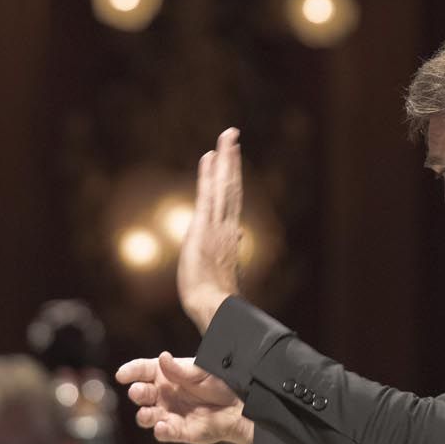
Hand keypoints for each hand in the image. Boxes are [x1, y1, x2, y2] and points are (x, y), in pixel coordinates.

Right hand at [116, 352, 253, 443]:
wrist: (238, 405)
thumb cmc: (218, 383)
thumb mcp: (202, 372)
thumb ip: (181, 369)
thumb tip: (163, 358)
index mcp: (165, 375)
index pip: (143, 370)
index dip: (131, 371)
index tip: (122, 375)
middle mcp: (163, 395)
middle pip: (141, 394)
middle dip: (137, 393)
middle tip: (137, 392)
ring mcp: (168, 414)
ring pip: (147, 416)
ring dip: (144, 415)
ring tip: (146, 414)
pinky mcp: (179, 431)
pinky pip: (165, 433)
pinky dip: (161, 431)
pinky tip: (161, 426)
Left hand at [178, 128, 243, 332]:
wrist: (215, 309)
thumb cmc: (216, 296)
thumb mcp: (224, 267)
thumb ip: (231, 247)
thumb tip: (240, 234)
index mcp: (230, 235)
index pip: (232, 199)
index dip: (232, 176)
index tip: (230, 157)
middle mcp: (227, 226)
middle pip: (232, 185)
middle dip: (232, 159)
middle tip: (232, 133)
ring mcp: (218, 226)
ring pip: (224, 186)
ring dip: (226, 159)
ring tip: (227, 135)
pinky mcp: (204, 229)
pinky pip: (208, 195)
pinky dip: (209, 175)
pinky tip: (209, 156)